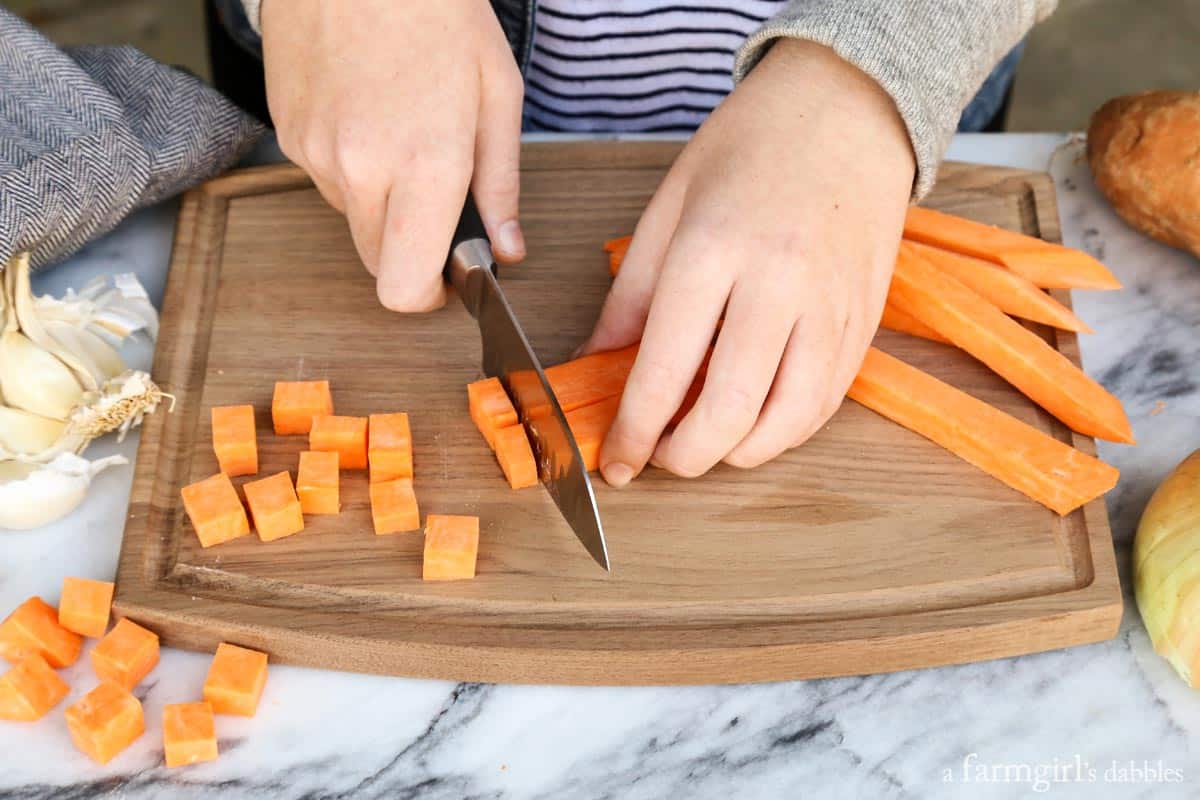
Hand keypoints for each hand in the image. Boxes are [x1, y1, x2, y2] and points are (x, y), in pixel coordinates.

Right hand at [261, 0, 525, 310]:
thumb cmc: (438, 10)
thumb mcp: (498, 95)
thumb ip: (501, 185)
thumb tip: (508, 248)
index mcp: (426, 165)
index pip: (406, 287)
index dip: (428, 296)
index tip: (448, 277)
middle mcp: (361, 169)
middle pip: (377, 265)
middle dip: (409, 249)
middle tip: (436, 200)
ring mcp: (316, 153)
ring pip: (351, 220)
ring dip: (380, 201)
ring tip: (402, 132)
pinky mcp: (287, 133)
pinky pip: (325, 179)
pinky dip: (351, 166)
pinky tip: (370, 113)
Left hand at [582, 40, 915, 484]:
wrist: (849, 109)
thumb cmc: (751, 147)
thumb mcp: (669, 205)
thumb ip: (632, 293)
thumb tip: (595, 360)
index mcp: (714, 250)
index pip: (665, 369)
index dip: (633, 430)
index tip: (614, 461)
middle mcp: (778, 284)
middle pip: (730, 411)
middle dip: (684, 458)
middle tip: (658, 457)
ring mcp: (830, 307)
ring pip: (787, 421)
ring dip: (737, 455)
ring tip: (705, 445)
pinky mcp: (864, 321)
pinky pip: (825, 403)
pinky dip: (785, 432)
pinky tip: (754, 426)